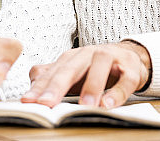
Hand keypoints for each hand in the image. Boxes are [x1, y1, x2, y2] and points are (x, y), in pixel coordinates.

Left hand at [23, 41, 150, 108]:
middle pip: (72, 67)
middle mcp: (90, 53)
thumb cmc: (97, 68)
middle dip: (57, 85)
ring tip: (84, 106)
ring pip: (100, 66)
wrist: (131, 57)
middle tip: (46, 104)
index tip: (28, 101)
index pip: (54, 71)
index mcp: (73, 57)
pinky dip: (117, 93)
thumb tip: (32, 81)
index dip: (40, 86)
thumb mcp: (74, 71)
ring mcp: (112, 58)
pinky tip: (108, 104)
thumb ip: (53, 75)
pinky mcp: (131, 68)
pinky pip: (126, 79)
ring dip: (91, 86)